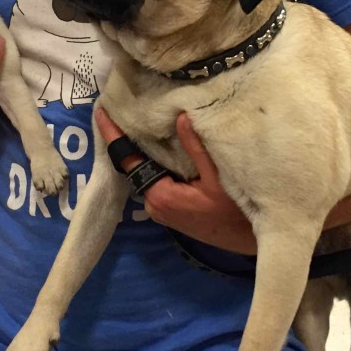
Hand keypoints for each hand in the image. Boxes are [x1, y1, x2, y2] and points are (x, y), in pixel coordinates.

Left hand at [93, 108, 256, 254]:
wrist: (250, 241)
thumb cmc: (236, 212)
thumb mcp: (218, 177)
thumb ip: (196, 147)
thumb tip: (180, 116)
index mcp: (160, 195)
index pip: (128, 161)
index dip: (113, 136)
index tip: (100, 113)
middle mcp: (155, 205)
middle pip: (135, 167)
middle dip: (129, 140)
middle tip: (123, 109)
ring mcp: (163, 211)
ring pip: (148, 174)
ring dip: (146, 152)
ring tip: (142, 122)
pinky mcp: (172, 212)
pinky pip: (158, 182)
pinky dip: (157, 164)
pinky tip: (163, 146)